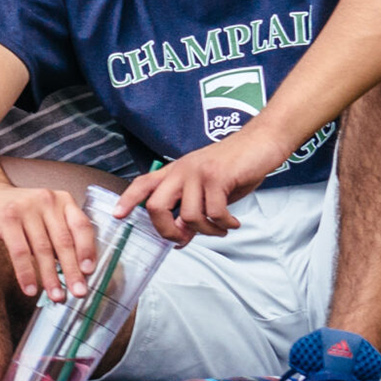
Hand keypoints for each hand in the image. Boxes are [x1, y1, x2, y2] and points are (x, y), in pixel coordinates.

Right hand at [0, 183, 96, 303]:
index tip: (90, 271)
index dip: (87, 250)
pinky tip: (30, 288)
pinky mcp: (6, 218)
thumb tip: (75, 270)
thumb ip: (59, 235)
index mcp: (62, 200)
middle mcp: (47, 200)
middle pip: (63, 241)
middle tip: (78, 292)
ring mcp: (26, 208)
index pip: (81, 226)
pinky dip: (26, 273)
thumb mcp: (44, 216)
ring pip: (42, 249)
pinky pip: (20, 251)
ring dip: (50, 277)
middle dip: (72, 271)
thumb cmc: (17, 212)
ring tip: (56, 295)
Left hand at [116, 132, 284, 242]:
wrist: (262, 141)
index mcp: (175, 171)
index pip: (143, 183)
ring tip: (221, 228)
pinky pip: (214, 213)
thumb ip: (192, 209)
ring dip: (207, 231)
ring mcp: (198, 173)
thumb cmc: (235, 165)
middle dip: (167, 231)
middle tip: (184, 239)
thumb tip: (181, 237)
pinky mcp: (217, 177)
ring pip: (189, 215)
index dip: (128, 200)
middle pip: (156, 206)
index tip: (118, 215)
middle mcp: (181, 170)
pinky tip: (233, 222)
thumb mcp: (208, 188)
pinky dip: (224, 224)